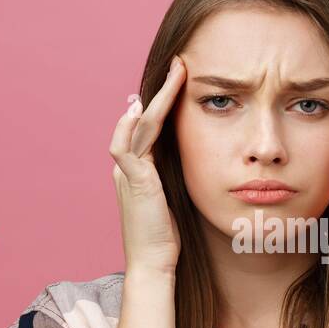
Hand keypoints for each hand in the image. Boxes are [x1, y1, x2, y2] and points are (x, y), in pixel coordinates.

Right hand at [110, 55, 186, 275]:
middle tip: (180, 64)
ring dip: (156, 97)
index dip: (166, 102)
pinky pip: (124, 146)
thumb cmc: (168, 237)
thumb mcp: (177, 198)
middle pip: (144, 118)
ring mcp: (127, 171)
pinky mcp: (131, 180)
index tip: (182, 80)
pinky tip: (141, 107)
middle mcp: (129, 165)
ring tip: (174, 73)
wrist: (154, 263)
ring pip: (139, 124)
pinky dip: (129, 125)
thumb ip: (182, 175)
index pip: (153, 126)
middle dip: (162, 90)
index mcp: (141, 168)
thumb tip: (203, 158)